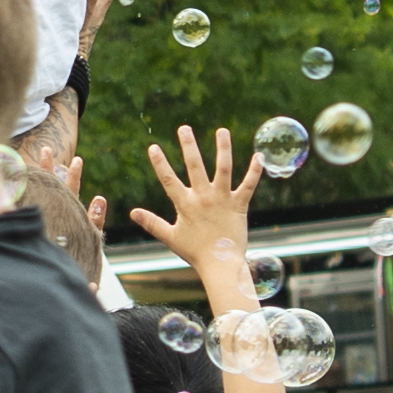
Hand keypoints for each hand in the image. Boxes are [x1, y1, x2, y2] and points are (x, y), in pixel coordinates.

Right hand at [145, 122, 265, 289]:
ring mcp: (222, 200)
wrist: (220, 264)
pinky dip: (255, 171)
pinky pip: (248, 185)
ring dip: (222, 148)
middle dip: (188, 146)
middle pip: (195, 167)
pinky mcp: (239, 205)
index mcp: (186, 205)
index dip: (160, 163)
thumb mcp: (170, 237)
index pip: (169, 180)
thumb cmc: (195, 252)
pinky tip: (259, 156)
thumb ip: (152, 223)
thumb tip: (133, 213)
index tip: (153, 147)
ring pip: (223, 169)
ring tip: (222, 131)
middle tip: (184, 128)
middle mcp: (203, 198)